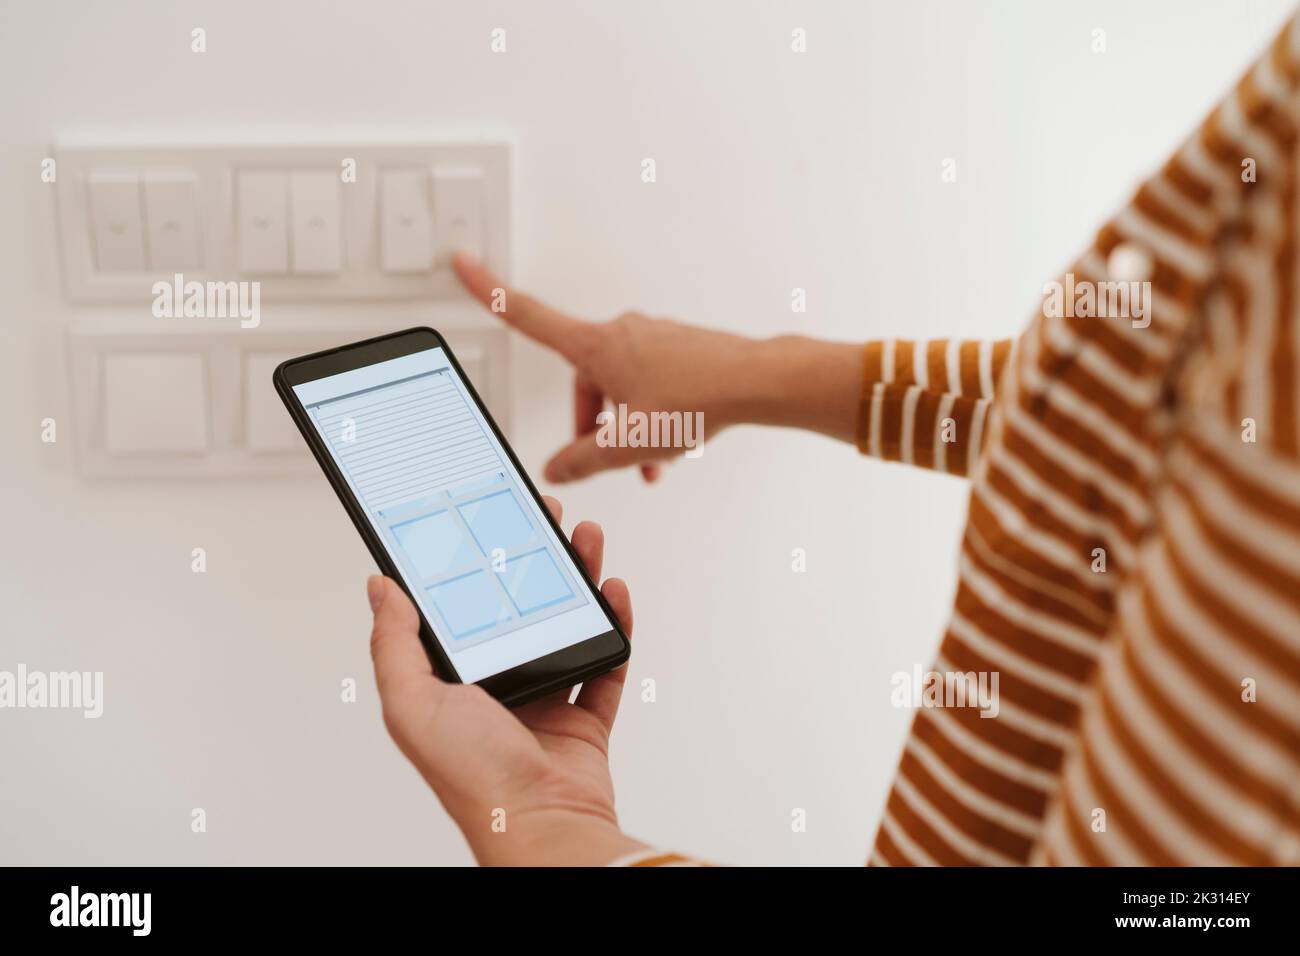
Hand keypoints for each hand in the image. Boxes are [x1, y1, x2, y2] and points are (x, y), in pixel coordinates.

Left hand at [367, 495, 646, 865]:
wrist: (541, 824)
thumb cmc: (472, 776)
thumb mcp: (412, 703)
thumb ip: (394, 643)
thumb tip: (380, 586)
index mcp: (452, 683)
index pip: (463, 608)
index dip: (474, 562)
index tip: (487, 521)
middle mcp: (497, 688)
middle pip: (520, 607)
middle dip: (535, 559)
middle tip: (546, 517)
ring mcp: (545, 701)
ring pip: (566, 624)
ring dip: (579, 579)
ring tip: (587, 538)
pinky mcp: (586, 717)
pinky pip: (606, 660)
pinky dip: (615, 624)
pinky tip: (614, 591)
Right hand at [453, 252, 760, 482]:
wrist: (757, 382)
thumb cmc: (699, 400)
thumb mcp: (628, 444)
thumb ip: (584, 461)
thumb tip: (557, 469)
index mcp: (597, 346)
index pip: (528, 316)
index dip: (488, 291)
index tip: (463, 262)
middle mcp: (622, 332)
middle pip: (584, 381)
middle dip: (594, 423)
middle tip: (610, 458)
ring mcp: (653, 338)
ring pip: (623, 388)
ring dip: (629, 426)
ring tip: (652, 460)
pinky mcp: (679, 348)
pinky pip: (651, 384)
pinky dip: (653, 415)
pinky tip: (673, 444)